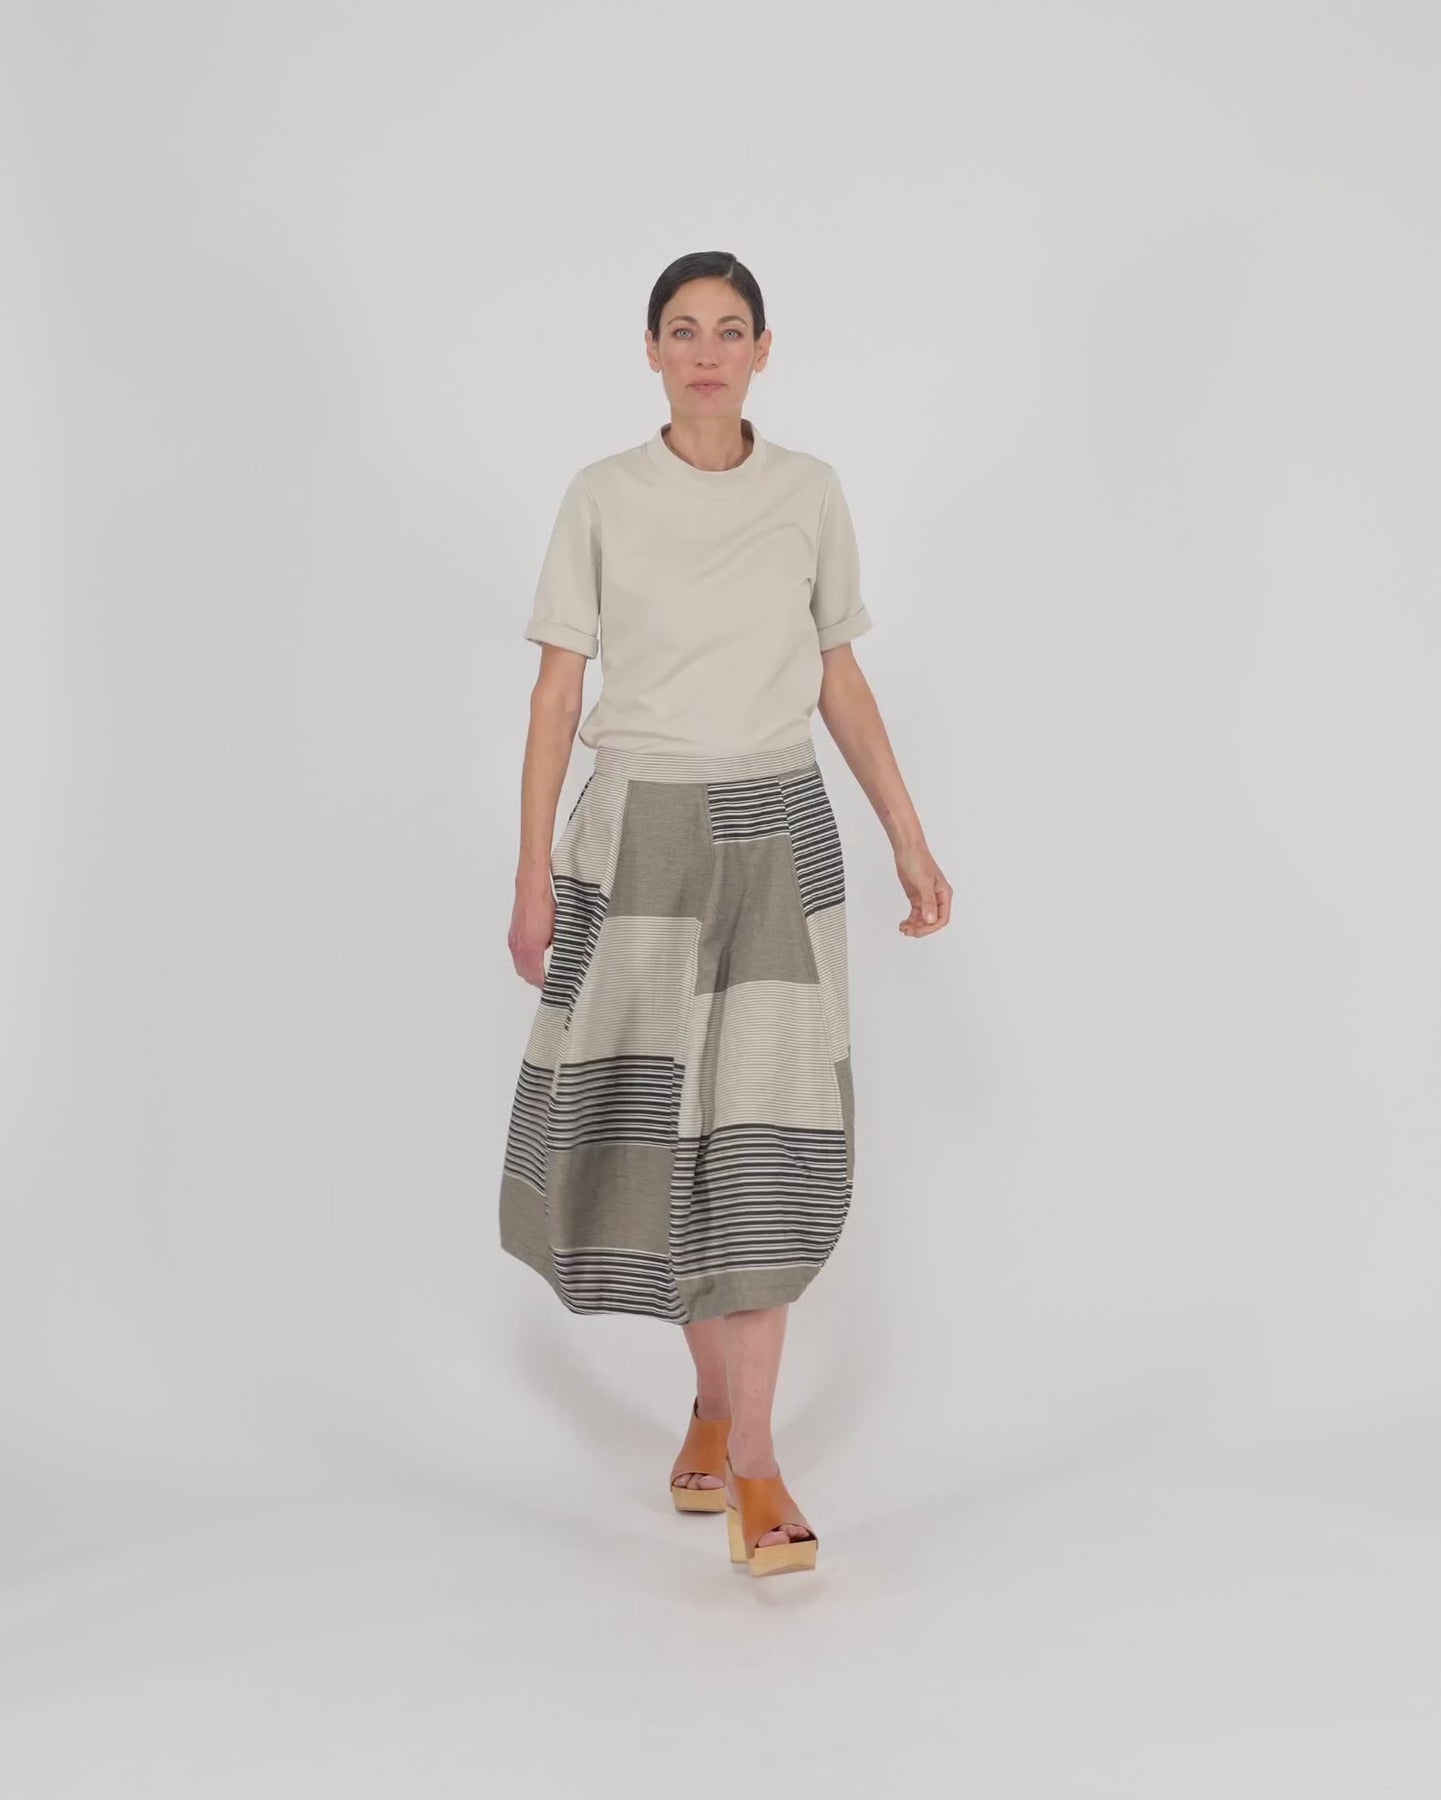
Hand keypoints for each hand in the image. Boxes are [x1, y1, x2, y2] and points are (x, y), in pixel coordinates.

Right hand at [509, 872, 555, 987]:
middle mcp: (519, 946)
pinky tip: (538, 955)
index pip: (536, 977)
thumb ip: (562, 947)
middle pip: (526, 974)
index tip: (556, 988)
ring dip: (531, 970)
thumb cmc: (546, 903)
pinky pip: (518, 954)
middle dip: (538, 980)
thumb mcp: (561, 928)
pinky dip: (526, 960)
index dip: (547, 985)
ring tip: (545, 973)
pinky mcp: (514, 933)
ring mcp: (514, 940)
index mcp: (531, 947)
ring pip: (520, 965)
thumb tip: (569, 958)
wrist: (532, 884)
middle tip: (552, 982)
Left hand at [895, 845, 951, 937]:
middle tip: (909, 931)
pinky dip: (910, 920)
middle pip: (932, 921)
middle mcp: (937, 898)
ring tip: (904, 928)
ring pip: (923, 919)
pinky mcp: (916, 897)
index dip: (932, 927)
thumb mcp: (924, 882)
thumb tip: (930, 920)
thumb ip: (928, 902)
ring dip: (915, 926)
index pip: (942, 918)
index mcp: (944, 894)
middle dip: (921, 928)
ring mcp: (926, 898)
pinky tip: (904, 924)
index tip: (919, 930)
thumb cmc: (919, 860)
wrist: (907, 849)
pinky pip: (916, 914)